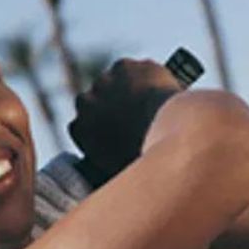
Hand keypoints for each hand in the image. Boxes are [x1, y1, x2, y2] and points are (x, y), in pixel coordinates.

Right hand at [67, 58, 183, 187]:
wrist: (168, 131)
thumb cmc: (147, 158)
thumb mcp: (119, 171)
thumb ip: (108, 166)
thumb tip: (116, 181)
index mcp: (79, 129)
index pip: (82, 124)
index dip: (100, 126)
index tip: (114, 130)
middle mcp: (84, 103)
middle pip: (92, 100)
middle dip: (108, 104)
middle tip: (131, 113)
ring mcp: (103, 82)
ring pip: (112, 82)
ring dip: (124, 87)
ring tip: (146, 98)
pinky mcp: (123, 66)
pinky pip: (131, 69)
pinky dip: (141, 74)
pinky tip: (154, 84)